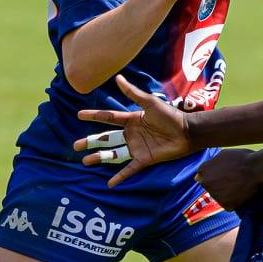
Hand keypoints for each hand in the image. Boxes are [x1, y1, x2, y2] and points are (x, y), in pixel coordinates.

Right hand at [74, 75, 194, 188]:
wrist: (187, 132)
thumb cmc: (170, 116)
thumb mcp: (150, 103)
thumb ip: (133, 93)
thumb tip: (117, 78)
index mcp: (131, 120)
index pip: (108, 118)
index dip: (94, 116)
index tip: (79, 115)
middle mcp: (131, 134)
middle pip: (106, 139)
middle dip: (91, 142)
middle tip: (76, 146)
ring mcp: (136, 148)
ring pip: (113, 154)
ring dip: (99, 158)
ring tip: (85, 161)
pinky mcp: (144, 160)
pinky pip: (129, 169)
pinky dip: (120, 176)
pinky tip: (109, 183)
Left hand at [196, 148, 262, 207]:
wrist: (257, 169)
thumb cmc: (242, 158)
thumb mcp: (223, 154)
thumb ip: (211, 163)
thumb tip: (204, 170)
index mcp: (203, 170)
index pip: (202, 175)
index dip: (214, 174)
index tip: (223, 174)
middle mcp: (206, 184)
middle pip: (210, 186)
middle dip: (218, 184)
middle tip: (232, 180)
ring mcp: (215, 195)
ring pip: (219, 196)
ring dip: (226, 193)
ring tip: (239, 186)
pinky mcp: (226, 205)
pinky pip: (228, 204)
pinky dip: (234, 201)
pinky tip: (241, 193)